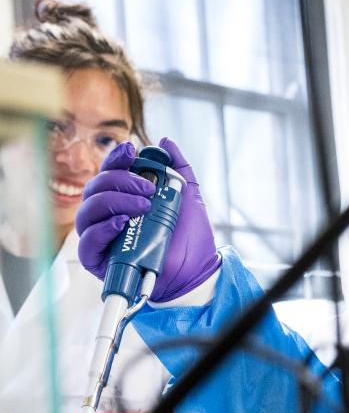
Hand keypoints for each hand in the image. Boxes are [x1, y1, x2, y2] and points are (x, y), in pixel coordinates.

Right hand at [76, 138, 220, 301]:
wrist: (197, 269)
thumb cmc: (190, 236)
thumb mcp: (188, 196)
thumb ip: (178, 168)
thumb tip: (165, 142)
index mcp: (123, 198)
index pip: (108, 173)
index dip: (116, 159)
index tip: (132, 151)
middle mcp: (108, 215)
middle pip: (95, 188)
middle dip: (120, 181)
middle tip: (148, 189)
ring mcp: (102, 237)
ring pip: (87, 211)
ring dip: (114, 202)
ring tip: (143, 206)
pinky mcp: (100, 261)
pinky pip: (87, 243)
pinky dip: (102, 229)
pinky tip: (122, 223)